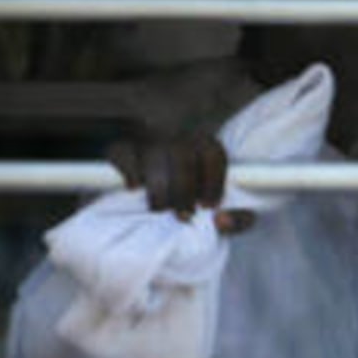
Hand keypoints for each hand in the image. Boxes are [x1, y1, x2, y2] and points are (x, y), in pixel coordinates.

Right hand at [105, 137, 255, 234]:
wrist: (151, 188)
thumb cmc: (194, 199)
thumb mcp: (220, 210)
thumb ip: (237, 219)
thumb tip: (221, 221)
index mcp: (203, 144)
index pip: (213, 152)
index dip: (213, 181)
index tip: (208, 206)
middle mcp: (176, 136)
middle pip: (184, 154)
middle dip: (185, 190)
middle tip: (184, 216)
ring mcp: (147, 139)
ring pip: (154, 154)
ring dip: (159, 187)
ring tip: (160, 209)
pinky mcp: (121, 147)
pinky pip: (123, 153)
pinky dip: (129, 171)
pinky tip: (134, 189)